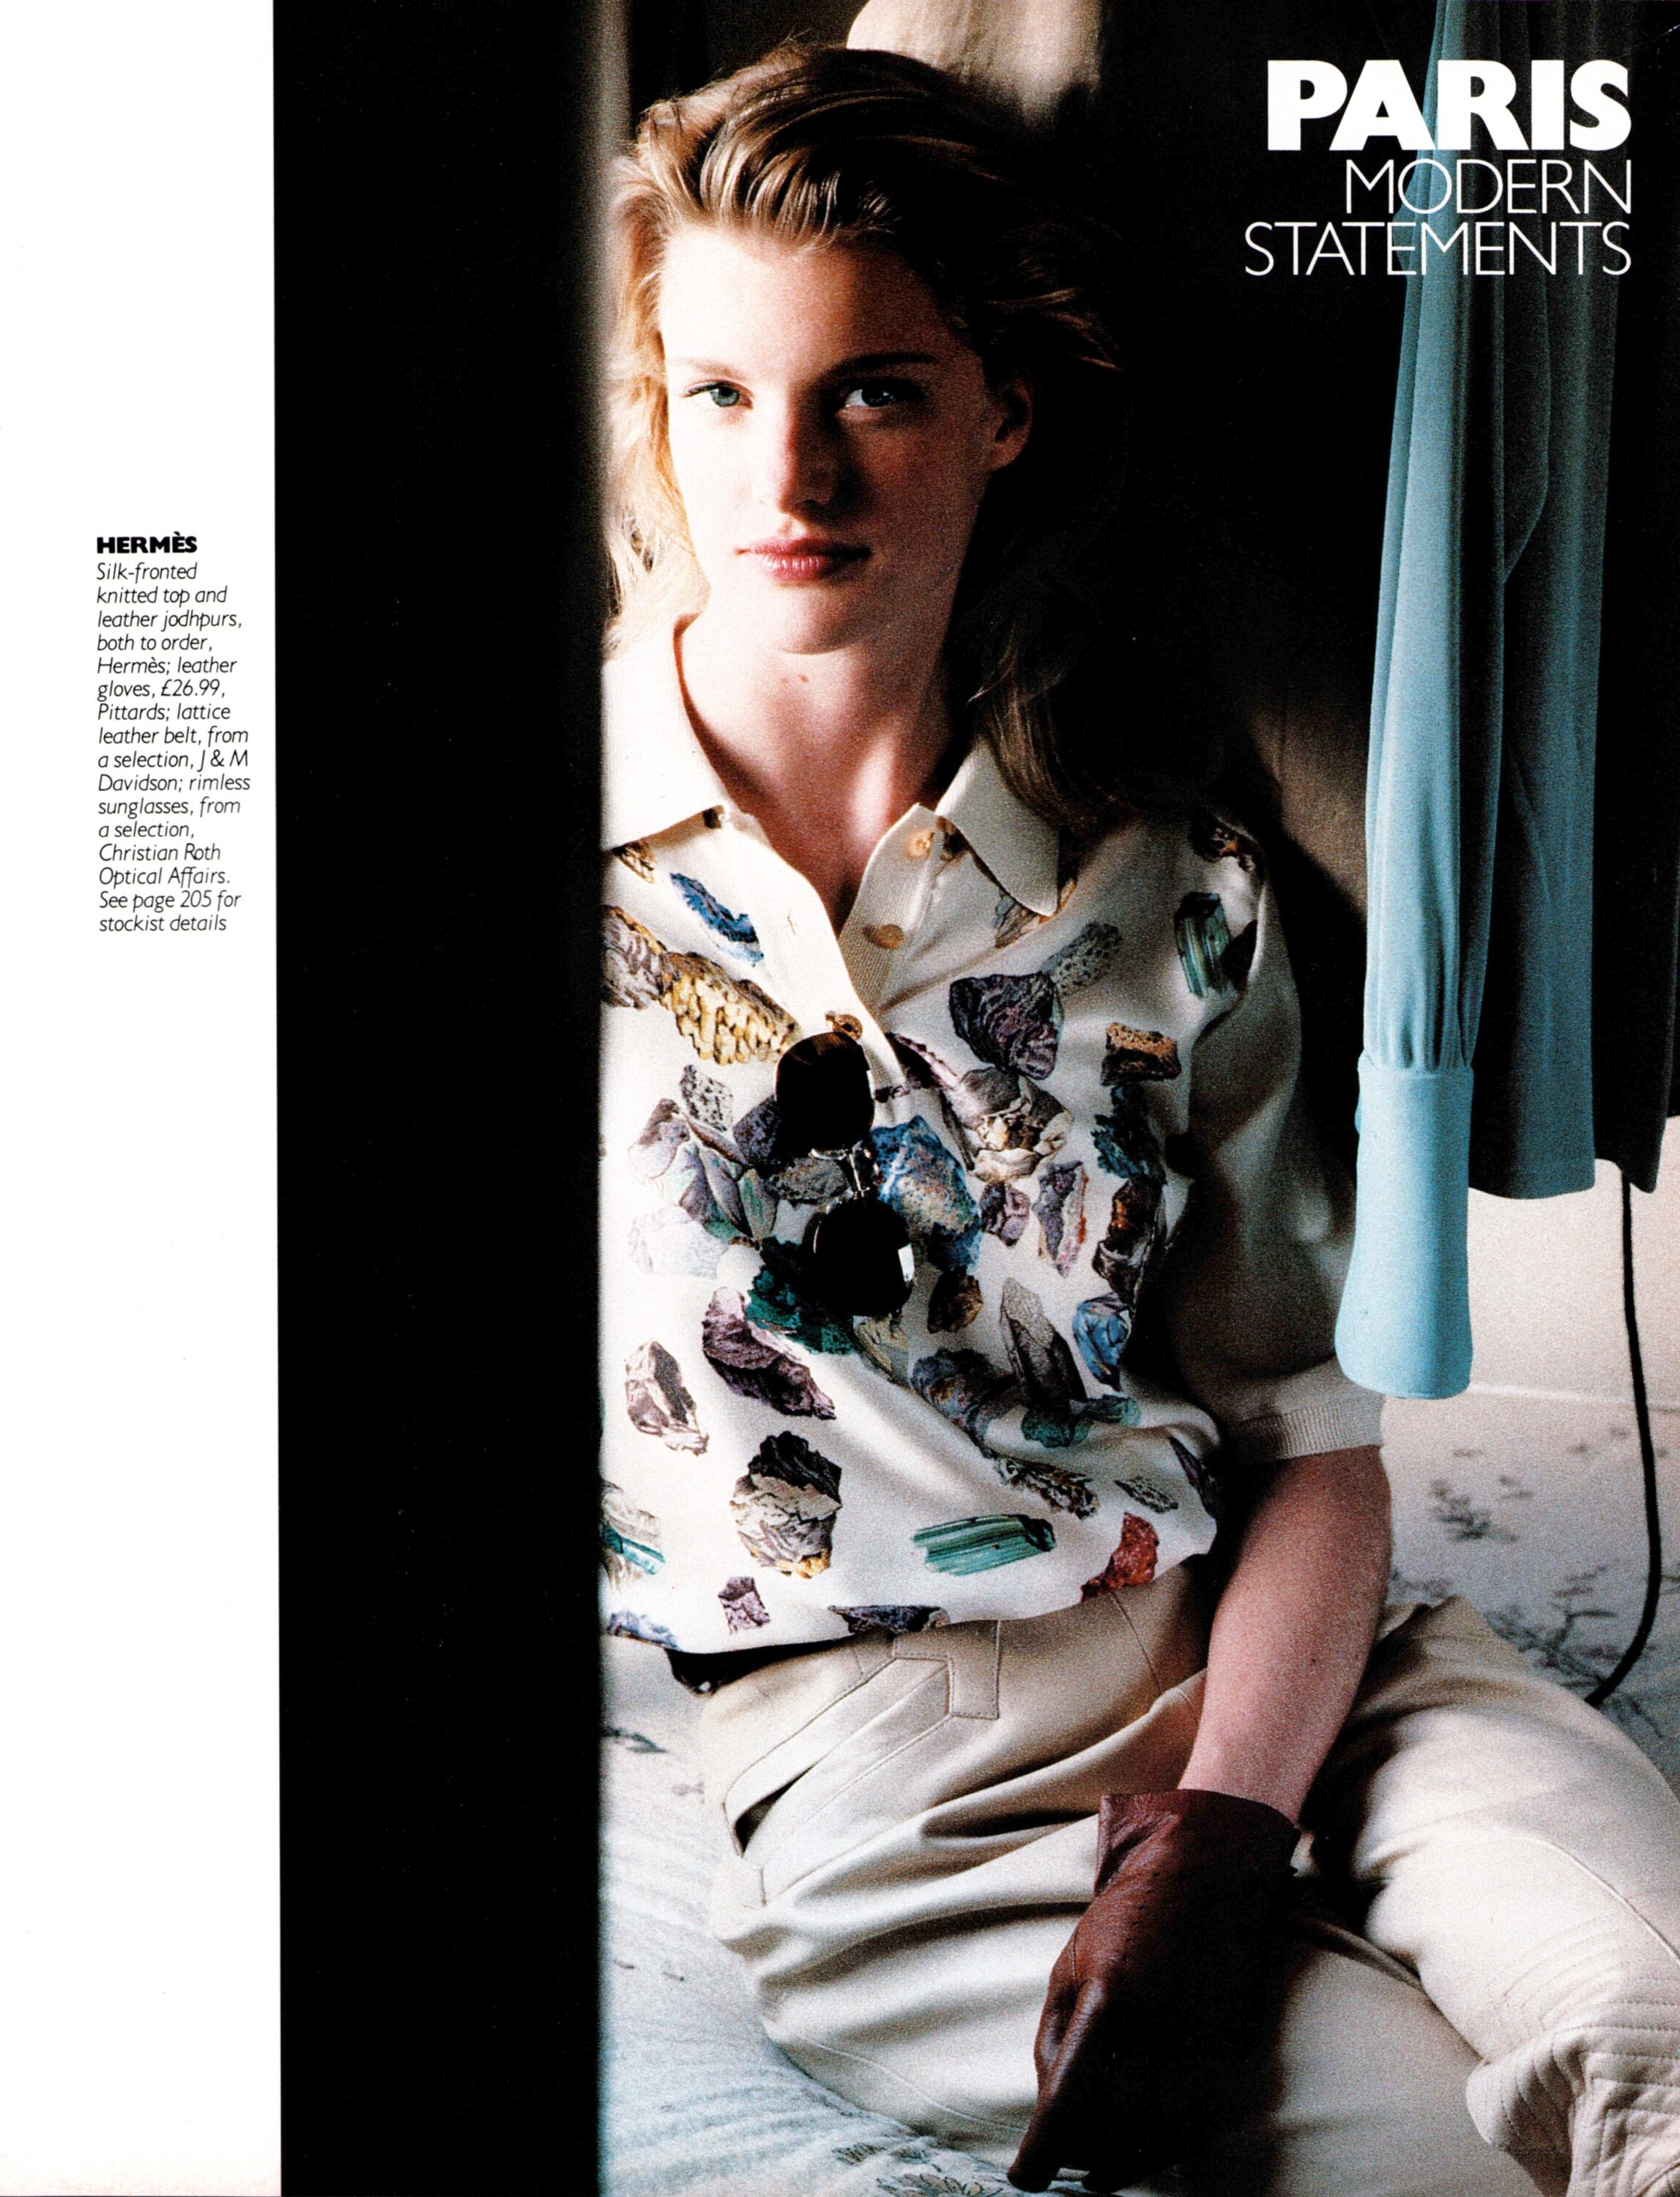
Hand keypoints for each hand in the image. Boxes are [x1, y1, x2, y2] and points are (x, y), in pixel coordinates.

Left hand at [1006, 1787, 1297, 2191]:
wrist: (1202, 1881)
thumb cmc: (1124, 1922)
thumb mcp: (1069, 1967)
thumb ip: (1055, 2039)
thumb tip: (1050, 2109)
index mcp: (1106, 2000)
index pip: (1069, 2098)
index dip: (1044, 2150)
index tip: (1024, 2179)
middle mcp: (1156, 2028)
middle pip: (1113, 2125)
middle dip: (1080, 2156)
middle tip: (1061, 2162)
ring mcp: (1198, 2042)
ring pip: (1158, 2135)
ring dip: (1122, 2162)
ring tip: (1096, 2170)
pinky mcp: (1229, 2052)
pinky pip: (1195, 2123)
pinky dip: (1164, 2148)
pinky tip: (1142, 2148)